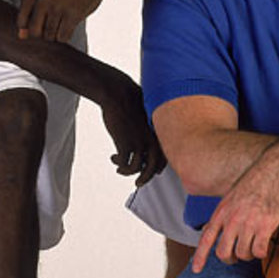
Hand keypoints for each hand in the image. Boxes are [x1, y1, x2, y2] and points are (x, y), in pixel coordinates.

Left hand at [17, 0, 107, 41]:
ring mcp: (58, 7)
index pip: (21, 21)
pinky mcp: (73, 15)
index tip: (38, 25)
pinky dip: (65, 36)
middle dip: (42, 34)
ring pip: (49, 36)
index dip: (28, 28)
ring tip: (61, 22)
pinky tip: (68, 26)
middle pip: (35, 32)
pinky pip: (63, 37)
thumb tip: (22, 36)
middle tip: (50, 26)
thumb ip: (31, 10)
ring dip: (55, 35)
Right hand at [99, 69, 165, 186]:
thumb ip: (150, 127)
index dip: (159, 168)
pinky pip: (124, 164)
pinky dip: (119, 164)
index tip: (152, 173)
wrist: (118, 93)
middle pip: (153, 167)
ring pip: (137, 169)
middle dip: (146, 178)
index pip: (165, 157)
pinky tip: (113, 158)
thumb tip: (148, 134)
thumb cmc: (132, 100)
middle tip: (138, 183)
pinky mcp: (125, 144)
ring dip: (127, 171)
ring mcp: (138, 143)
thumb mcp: (147, 114)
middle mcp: (151, 140)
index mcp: (158, 133)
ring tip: (119, 169)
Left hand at [191, 154, 278, 273]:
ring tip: (255, 245)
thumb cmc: (254, 183)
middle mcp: (232, 219)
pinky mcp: (265, 226)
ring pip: (243, 254)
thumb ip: (222, 215)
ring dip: (249, 255)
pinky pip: (259, 251)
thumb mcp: (230, 197)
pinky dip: (262, 253)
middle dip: (231, 259)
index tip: (195, 270)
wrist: (273, 170)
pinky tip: (265, 245)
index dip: (200, 256)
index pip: (206, 238)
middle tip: (239, 255)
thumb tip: (208, 229)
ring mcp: (248, 223)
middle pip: (223, 253)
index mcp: (222, 212)